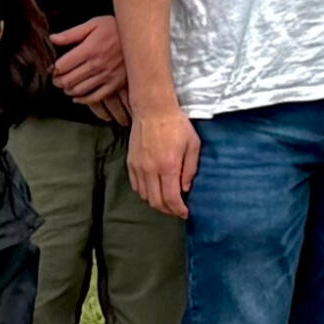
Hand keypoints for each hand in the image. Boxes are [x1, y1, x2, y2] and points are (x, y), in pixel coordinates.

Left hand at [48, 13, 129, 118]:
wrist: (141, 36)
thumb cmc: (116, 28)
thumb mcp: (94, 24)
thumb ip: (71, 34)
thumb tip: (52, 39)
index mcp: (88, 50)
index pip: (62, 66)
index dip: (53, 69)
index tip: (53, 68)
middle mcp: (96, 65)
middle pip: (67, 80)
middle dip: (58, 81)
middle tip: (56, 79)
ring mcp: (106, 76)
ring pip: (79, 90)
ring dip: (68, 90)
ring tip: (66, 86)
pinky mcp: (115, 84)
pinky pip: (95, 97)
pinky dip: (83, 100)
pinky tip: (77, 97)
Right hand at [130, 103, 199, 218]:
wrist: (153, 109)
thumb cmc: (177, 124)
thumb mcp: (193, 145)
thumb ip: (190, 169)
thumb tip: (185, 189)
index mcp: (168, 166)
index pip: (171, 198)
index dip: (178, 210)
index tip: (185, 213)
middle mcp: (151, 170)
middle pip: (156, 202)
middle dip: (168, 210)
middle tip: (177, 210)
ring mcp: (138, 167)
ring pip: (145, 196)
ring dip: (156, 202)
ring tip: (167, 201)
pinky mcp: (131, 163)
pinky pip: (136, 186)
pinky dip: (145, 193)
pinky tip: (154, 190)